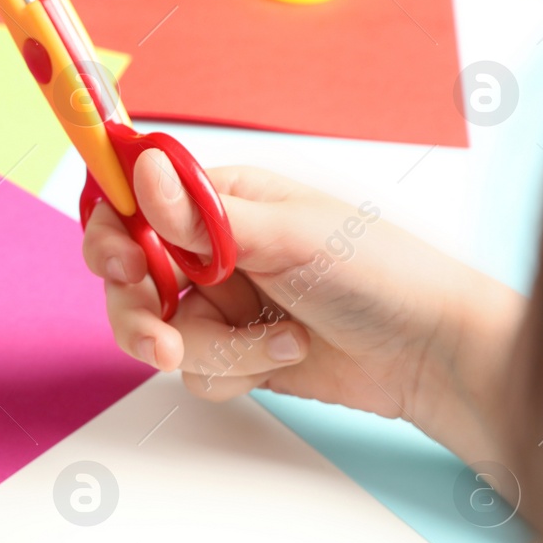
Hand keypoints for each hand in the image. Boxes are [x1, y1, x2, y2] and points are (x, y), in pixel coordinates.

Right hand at [82, 154, 523, 459]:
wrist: (430, 355)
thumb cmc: (381, 274)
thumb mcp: (288, 236)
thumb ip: (203, 216)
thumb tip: (145, 171)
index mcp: (221, 199)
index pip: (135, 203)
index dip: (112, 232)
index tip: (120, 262)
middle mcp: (211, 248)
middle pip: (130, 280)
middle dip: (144, 315)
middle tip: (162, 340)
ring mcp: (221, 303)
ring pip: (161, 333)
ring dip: (216, 349)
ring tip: (274, 343)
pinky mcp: (234, 351)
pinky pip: (195, 370)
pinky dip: (238, 371)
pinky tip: (285, 355)